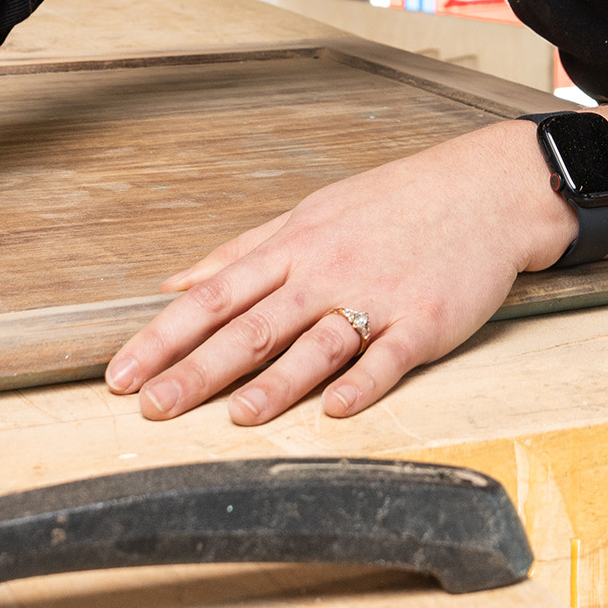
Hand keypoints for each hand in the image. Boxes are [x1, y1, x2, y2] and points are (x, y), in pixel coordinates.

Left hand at [105, 120, 569, 424]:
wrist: (485, 190)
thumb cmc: (393, 204)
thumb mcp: (308, 216)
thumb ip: (240, 254)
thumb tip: (173, 284)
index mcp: (293, 248)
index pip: (213, 296)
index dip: (164, 337)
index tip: (122, 373)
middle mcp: (326, 272)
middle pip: (252, 326)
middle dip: (198, 370)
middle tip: (153, 409)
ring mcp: (377, 296)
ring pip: (316, 344)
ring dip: (275, 383)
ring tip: (236, 416)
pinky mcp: (425, 320)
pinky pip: (389, 356)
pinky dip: (362, 382)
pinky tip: (337, 409)